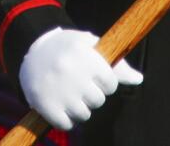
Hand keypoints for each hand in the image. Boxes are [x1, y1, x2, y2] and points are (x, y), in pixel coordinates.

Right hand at [18, 27, 143, 130]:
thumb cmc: (69, 49)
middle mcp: (70, 71)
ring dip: (80, 108)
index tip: (97, 77)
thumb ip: (115, 63)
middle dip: (93, 95)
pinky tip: (62, 104)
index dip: (106, 82)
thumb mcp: (90, 46)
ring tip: (71, 94)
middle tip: (82, 85)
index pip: (110, 83)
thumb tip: (138, 79)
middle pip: (98, 100)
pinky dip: (67, 119)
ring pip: (84, 114)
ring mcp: (56, 89)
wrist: (31, 51)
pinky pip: (66, 124)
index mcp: (83, 54)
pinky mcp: (44, 105)